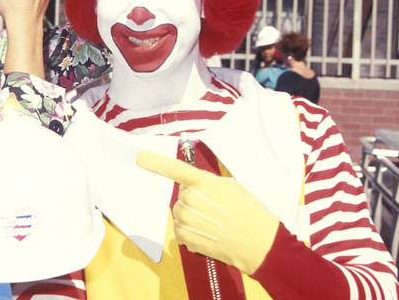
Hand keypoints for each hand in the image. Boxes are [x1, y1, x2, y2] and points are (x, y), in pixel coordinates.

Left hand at [136, 150, 278, 275]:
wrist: (257, 242)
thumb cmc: (248, 211)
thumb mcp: (231, 187)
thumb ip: (209, 183)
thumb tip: (197, 186)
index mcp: (201, 182)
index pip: (174, 169)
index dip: (156, 162)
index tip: (140, 157)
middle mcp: (189, 199)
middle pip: (182, 196)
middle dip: (195, 202)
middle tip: (216, 210)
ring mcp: (185, 219)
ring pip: (181, 214)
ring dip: (192, 218)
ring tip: (214, 224)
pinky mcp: (184, 237)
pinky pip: (180, 230)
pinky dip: (190, 233)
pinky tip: (208, 235)